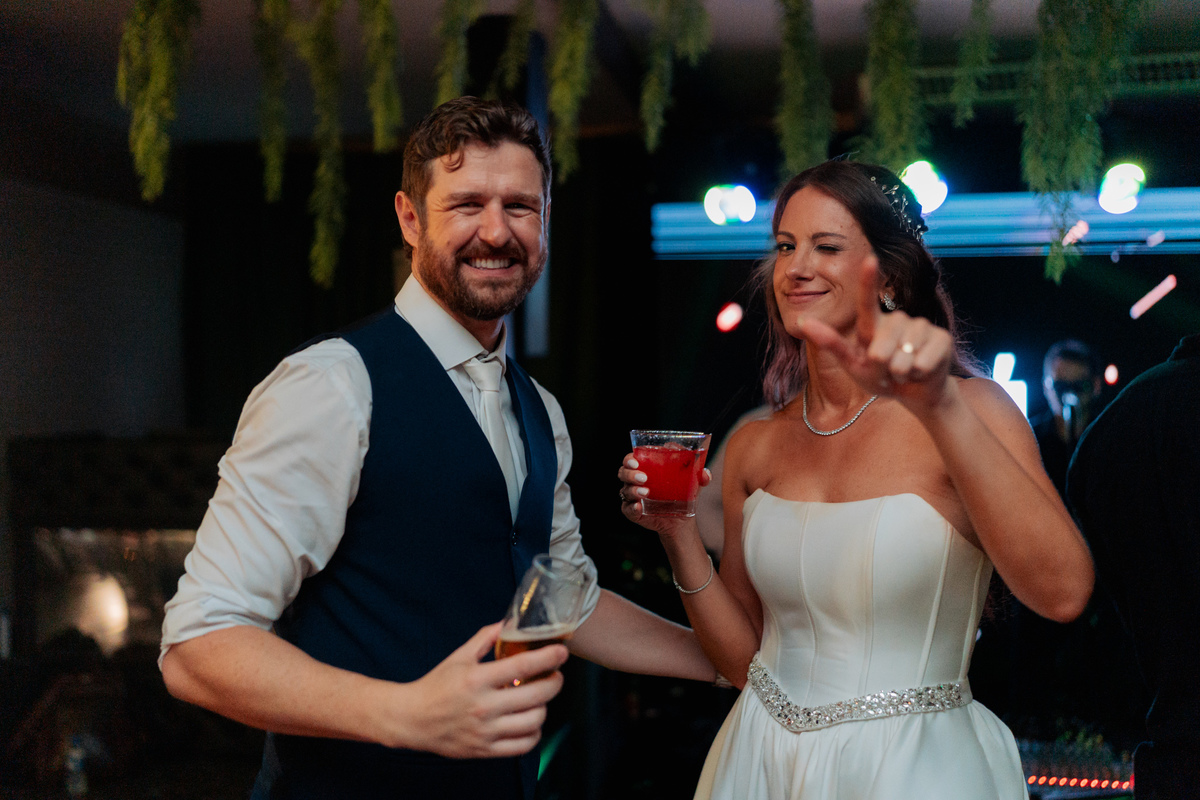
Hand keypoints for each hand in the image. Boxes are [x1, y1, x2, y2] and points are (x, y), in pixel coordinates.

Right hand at [391, 622, 567, 757]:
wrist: (412, 719)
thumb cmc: (436, 685)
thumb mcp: (459, 656)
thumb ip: (485, 638)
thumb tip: (508, 622)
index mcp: (477, 679)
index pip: (524, 665)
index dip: (549, 658)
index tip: (561, 652)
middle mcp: (483, 706)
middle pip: (537, 695)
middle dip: (555, 682)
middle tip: (555, 675)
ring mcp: (486, 731)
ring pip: (534, 721)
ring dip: (544, 708)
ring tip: (540, 699)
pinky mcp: (485, 749)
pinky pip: (523, 745)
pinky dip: (534, 733)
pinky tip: (530, 722)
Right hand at [617, 455, 711, 535]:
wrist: (682, 519)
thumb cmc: (683, 494)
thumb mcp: (693, 483)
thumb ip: (700, 475)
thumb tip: (705, 473)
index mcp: (646, 468)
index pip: (631, 459)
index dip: (629, 458)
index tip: (636, 461)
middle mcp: (635, 481)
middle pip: (623, 473)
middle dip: (630, 473)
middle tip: (644, 477)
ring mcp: (633, 497)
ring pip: (624, 490)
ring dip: (633, 490)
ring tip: (646, 492)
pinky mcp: (635, 512)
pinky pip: (627, 509)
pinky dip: (632, 508)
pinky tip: (639, 506)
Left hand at [798, 253, 953, 417]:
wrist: (915, 393)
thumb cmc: (880, 377)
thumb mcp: (853, 364)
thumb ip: (831, 343)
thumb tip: (802, 320)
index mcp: (873, 325)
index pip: (867, 304)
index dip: (868, 281)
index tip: (870, 259)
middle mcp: (897, 319)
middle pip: (882, 346)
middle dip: (882, 368)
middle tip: (888, 371)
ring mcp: (921, 326)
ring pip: (905, 356)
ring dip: (902, 372)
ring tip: (905, 370)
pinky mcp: (941, 338)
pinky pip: (924, 361)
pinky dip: (920, 373)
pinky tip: (922, 370)